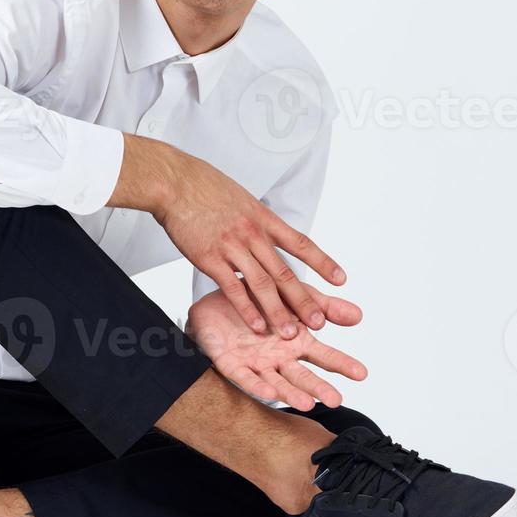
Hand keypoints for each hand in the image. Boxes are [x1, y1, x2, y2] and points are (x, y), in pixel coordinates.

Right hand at [148, 143, 346, 338]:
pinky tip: (257, 325)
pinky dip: (247, 309)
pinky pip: (233, 289)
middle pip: (285, 272)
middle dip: (304, 300)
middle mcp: (253, 234)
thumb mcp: (240, 196)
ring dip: (279, 311)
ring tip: (290, 333)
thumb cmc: (203, 186)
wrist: (175, 183)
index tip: (341, 278)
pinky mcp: (210, 258)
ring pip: (263, 285)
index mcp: (263, 218)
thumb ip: (254, 216)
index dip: (322, 262)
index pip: (299, 243)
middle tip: (320, 322)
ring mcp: (232, 247)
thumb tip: (264, 226)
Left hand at [185, 288, 366, 410]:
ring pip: (276, 382)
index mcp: (297, 342)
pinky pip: (245, 378)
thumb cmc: (258, 300)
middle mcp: (280, 358)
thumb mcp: (294, 296)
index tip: (362, 373)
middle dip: (318, 388)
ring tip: (307, 404)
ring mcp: (257, 364)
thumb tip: (359, 315)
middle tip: (336, 400)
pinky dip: (257, 385)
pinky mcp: (232, 364)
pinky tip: (268, 392)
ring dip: (291, 394)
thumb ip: (323, 306)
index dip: (342, 364)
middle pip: (302, 376)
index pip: (324, 356)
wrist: (217, 297)